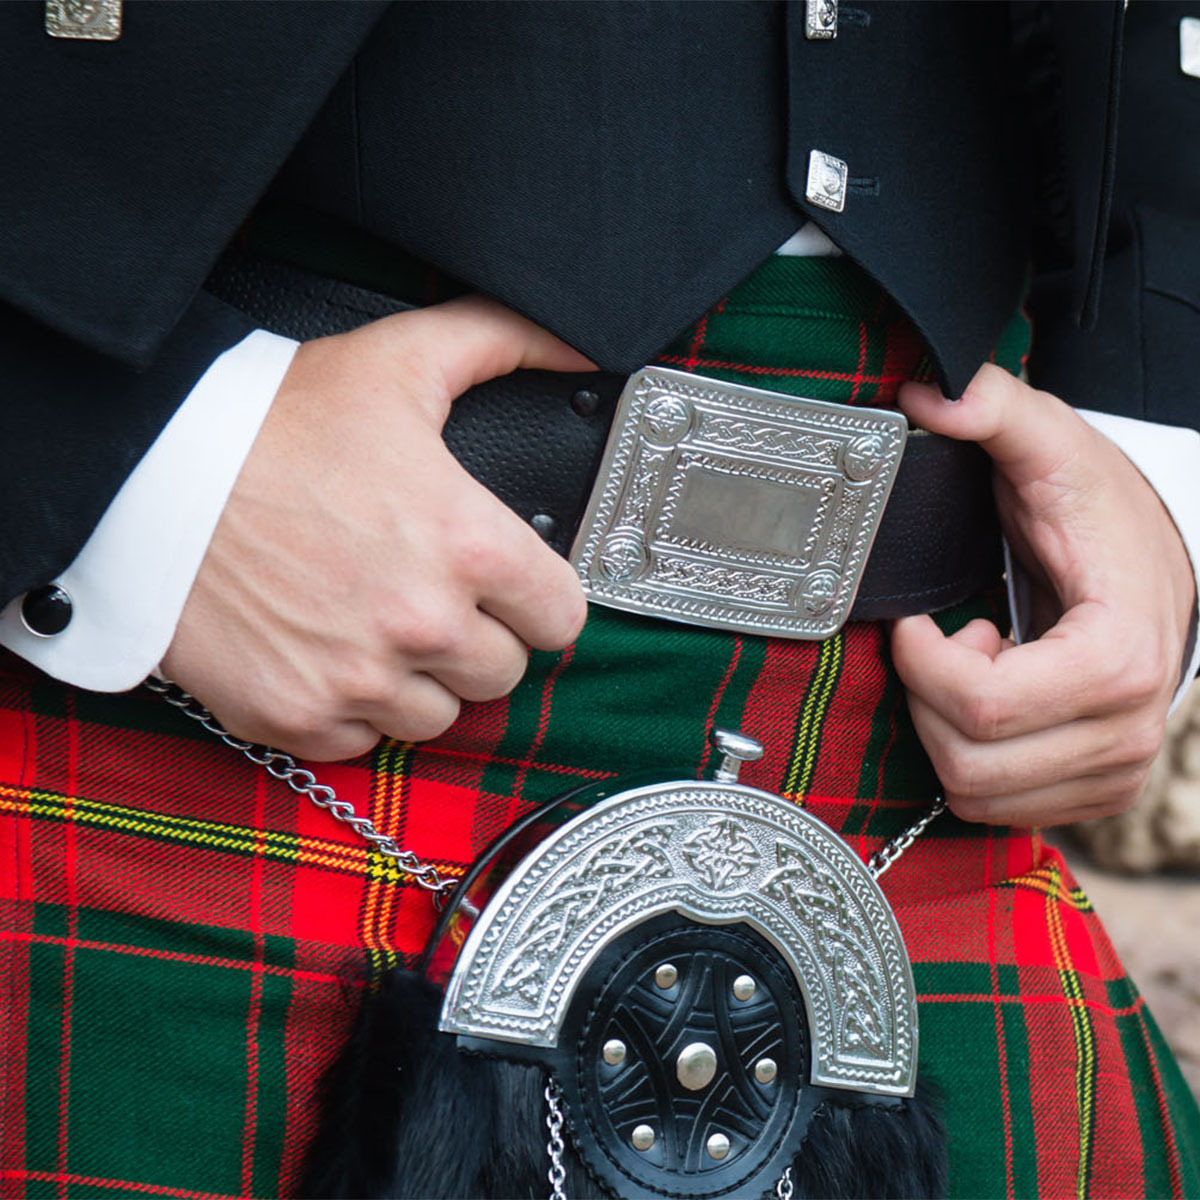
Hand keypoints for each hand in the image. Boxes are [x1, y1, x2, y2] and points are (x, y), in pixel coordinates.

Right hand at [162, 295, 592, 759]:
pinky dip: (354, 708)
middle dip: (479, 639)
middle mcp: (424, 623)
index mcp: (468, 545)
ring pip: (439, 717)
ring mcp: (359, 679)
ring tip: (380, 627)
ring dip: (422, 681)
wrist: (147, 475)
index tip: (514, 589)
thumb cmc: (274, 421)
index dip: (541, 601)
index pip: (562, 618)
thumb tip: (580, 349)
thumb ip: (501, 342)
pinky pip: (364, 740)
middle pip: (502, 672)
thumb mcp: (398, 361)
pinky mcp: (298, 715)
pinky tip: (329, 654)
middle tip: (434, 598)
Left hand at [890, 364, 1195, 827]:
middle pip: (967, 758)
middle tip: (946, 640)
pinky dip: (971, 759)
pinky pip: (996, 807)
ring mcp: (1115, 768)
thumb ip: (994, 408)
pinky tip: (992, 698)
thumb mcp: (1051, 448)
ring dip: (948, 729)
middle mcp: (1126, 730)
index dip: (920, 662)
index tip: (915, 620)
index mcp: (1116, 660)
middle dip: (926, 697)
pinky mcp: (1096, 790)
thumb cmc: (1102, 510)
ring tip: (976, 665)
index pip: (978, 706)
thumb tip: (927, 391)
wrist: (1162, 565)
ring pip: (975, 792)